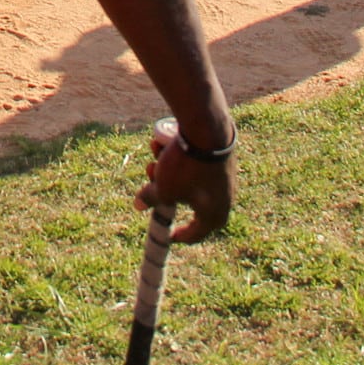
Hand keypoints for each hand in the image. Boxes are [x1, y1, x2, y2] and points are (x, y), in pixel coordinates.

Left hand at [141, 121, 232, 243]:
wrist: (208, 128)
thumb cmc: (188, 167)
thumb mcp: (164, 186)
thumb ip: (151, 198)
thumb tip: (139, 206)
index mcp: (214, 214)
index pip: (196, 234)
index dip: (180, 236)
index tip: (168, 235)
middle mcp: (224, 197)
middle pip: (187, 199)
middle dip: (165, 187)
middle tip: (151, 176)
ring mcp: (224, 176)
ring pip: (189, 177)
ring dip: (168, 168)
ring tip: (154, 152)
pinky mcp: (221, 157)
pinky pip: (196, 162)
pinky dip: (179, 156)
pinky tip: (162, 141)